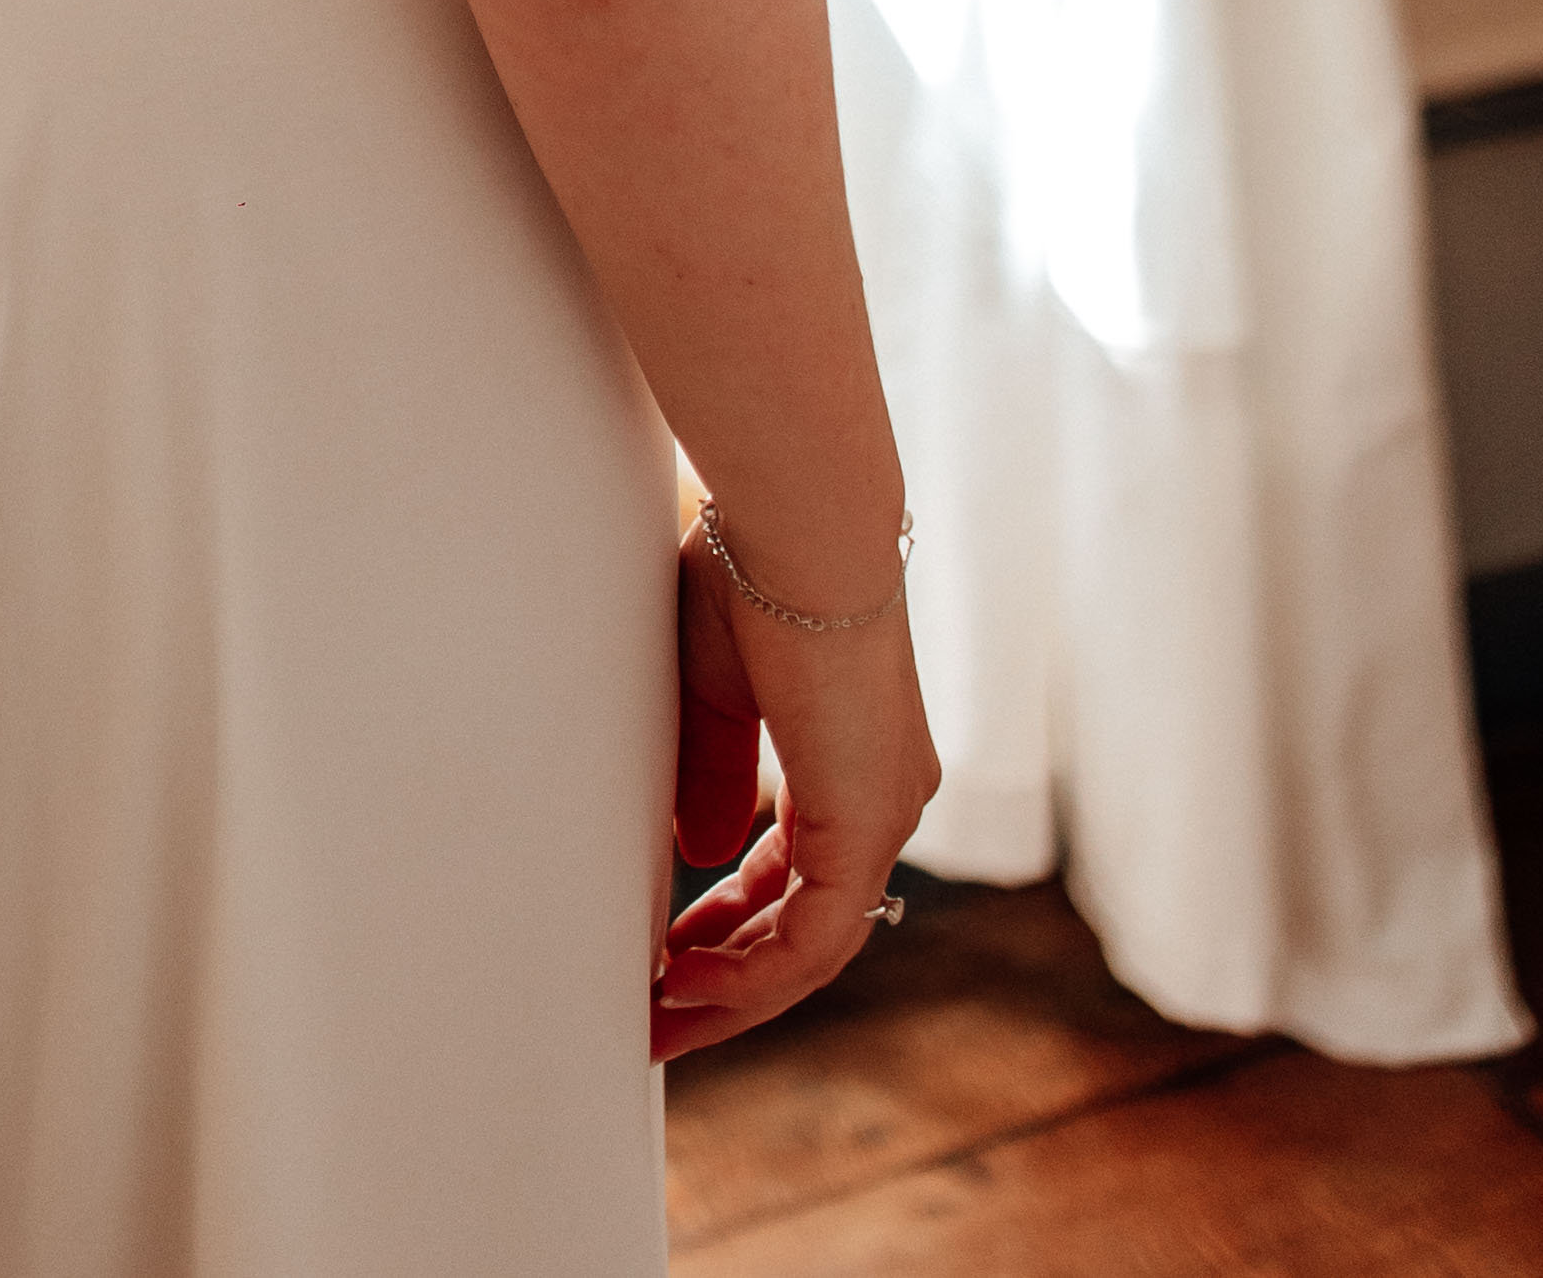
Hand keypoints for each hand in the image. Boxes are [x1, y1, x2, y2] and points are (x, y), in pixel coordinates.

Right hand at [653, 532, 939, 1064]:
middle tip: (658, 1015)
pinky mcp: (865, 823)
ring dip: (732, 993)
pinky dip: (752, 972)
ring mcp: (882, 816)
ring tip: (660, 1017)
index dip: (732, 926)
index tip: (669, 952)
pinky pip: (813, 937)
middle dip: (727, 982)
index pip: (797, 879)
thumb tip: (702, 857)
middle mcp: (884, 799)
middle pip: (808, 932)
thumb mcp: (716, 688)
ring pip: (813, 950)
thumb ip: (714, 775)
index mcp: (853, 761)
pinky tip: (689, 983)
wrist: (798, 526)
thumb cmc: (750, 572)